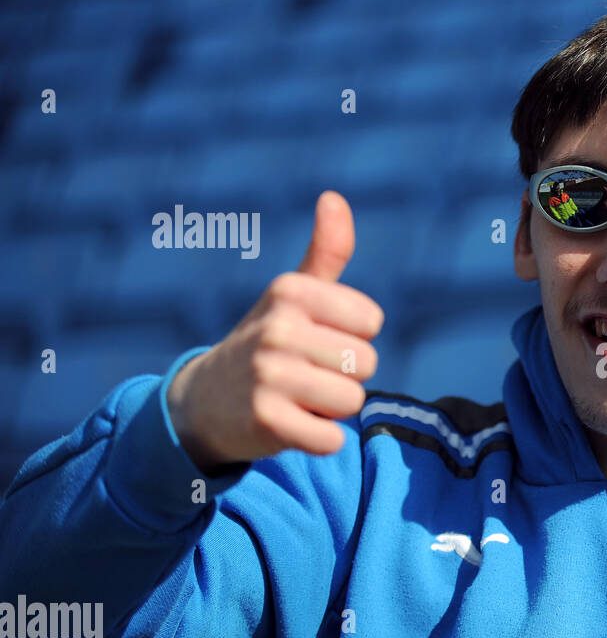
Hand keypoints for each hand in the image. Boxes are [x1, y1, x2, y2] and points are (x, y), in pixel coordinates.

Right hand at [166, 191, 384, 472]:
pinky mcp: (267, 421)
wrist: (204, 402)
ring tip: (297, 398)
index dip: (352, 338)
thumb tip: (334, 198)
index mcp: (290, 292)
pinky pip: (332, 439)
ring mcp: (269, 375)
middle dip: (344, 376)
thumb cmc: (267, 342)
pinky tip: (292, 425)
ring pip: (352, 400)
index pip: (371, 321)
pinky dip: (320, 440)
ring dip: (331, 408)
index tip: (318, 341)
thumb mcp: (292, 295)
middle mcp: (277, 328)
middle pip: (365, 363)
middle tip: (306, 375)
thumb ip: (325, 252)